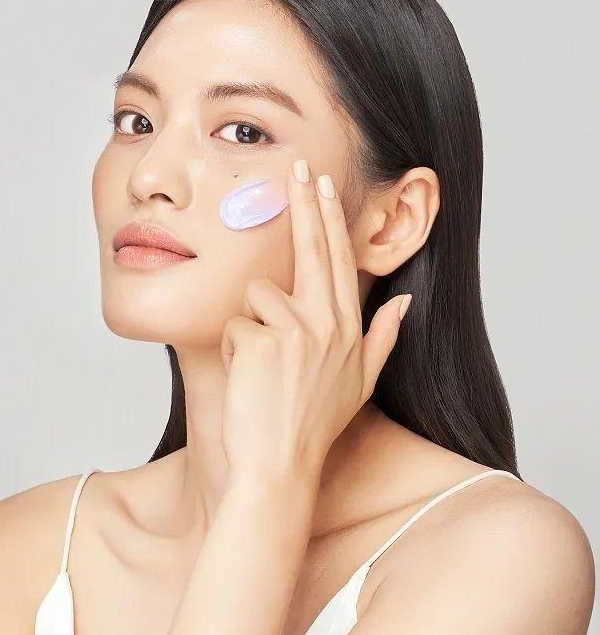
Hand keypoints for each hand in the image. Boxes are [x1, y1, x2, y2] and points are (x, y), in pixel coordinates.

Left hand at [220, 159, 410, 487]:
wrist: (278, 467)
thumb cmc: (312, 426)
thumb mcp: (360, 385)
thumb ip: (384, 339)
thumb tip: (403, 301)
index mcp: (349, 330)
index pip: (338, 260)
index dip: (329, 219)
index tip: (322, 186)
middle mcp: (329, 324)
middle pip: (313, 248)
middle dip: (305, 203)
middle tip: (297, 167)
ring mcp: (298, 331)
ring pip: (258, 295)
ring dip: (249, 328)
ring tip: (258, 368)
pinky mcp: (263, 341)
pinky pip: (233, 325)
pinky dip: (231, 349)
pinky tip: (244, 378)